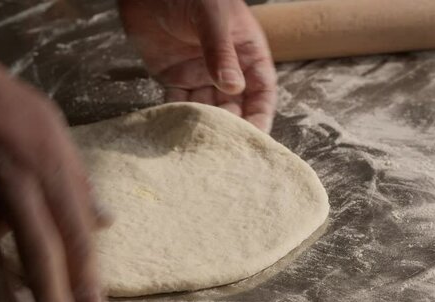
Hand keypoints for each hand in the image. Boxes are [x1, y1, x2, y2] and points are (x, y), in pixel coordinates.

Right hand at [0, 80, 107, 301]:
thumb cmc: (2, 105)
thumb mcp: (54, 128)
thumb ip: (80, 179)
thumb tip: (106, 221)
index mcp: (48, 167)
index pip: (75, 234)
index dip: (87, 280)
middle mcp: (12, 186)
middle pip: (37, 254)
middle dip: (51, 297)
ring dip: (2, 299)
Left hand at [119, 0, 277, 131]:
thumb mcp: (212, 17)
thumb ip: (221, 52)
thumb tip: (234, 89)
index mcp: (246, 52)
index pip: (261, 90)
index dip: (260, 115)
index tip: (257, 138)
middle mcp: (225, 67)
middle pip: (234, 106)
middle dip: (231, 127)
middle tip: (225, 150)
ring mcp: (198, 73)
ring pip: (206, 108)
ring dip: (204, 126)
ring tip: (201, 146)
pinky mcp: (173, 77)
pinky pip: (178, 102)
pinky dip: (177, 116)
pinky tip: (177, 130)